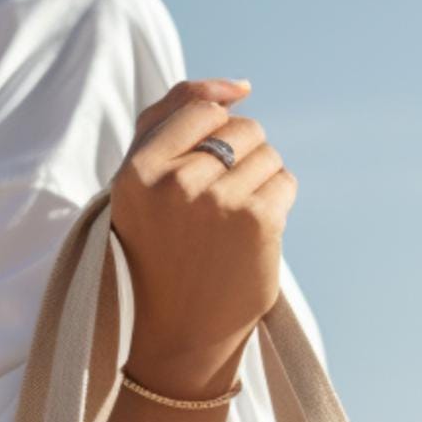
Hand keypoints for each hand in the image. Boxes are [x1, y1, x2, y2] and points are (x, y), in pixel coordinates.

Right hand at [110, 78, 296, 396]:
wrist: (177, 336)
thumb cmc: (157, 251)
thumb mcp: (142, 180)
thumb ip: (173, 115)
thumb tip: (240, 85)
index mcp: (137, 171)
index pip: (202, 110)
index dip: (211, 138)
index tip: (199, 177)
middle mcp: (175, 183)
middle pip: (240, 128)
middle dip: (238, 159)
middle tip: (214, 209)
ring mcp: (218, 204)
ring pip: (267, 152)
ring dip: (259, 180)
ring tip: (232, 222)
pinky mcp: (258, 224)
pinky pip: (285, 182)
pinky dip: (277, 202)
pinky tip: (254, 234)